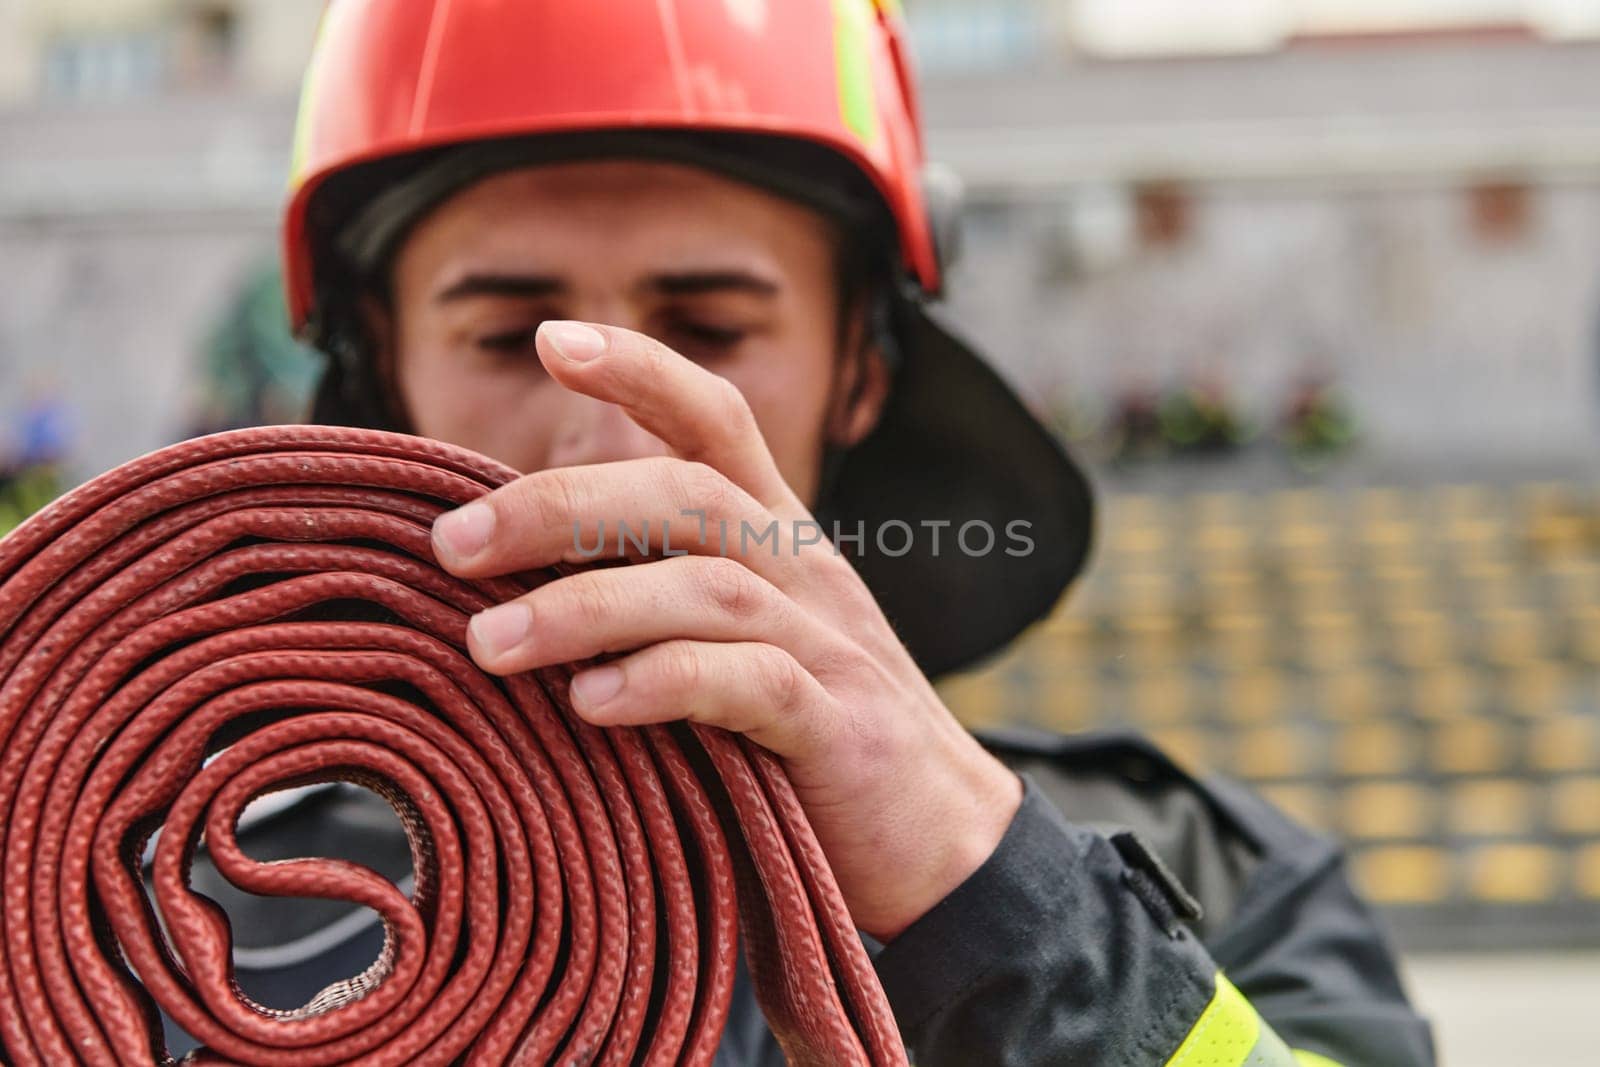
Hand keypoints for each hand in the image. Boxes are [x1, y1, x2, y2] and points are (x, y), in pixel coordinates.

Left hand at [429, 320, 1021, 939]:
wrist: (949, 843)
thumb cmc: (812, 744)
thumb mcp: (746, 650)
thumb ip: (660, 610)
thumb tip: (506, 600)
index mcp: (779, 543)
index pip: (717, 423)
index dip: (642, 369)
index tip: (554, 340)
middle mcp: (806, 575)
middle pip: (688, 493)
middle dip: (562, 506)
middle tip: (453, 543)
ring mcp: (830, 648)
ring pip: (706, 586)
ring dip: (586, 608)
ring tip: (488, 645)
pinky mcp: (840, 732)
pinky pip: (751, 683)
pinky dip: (664, 682)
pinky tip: (592, 704)